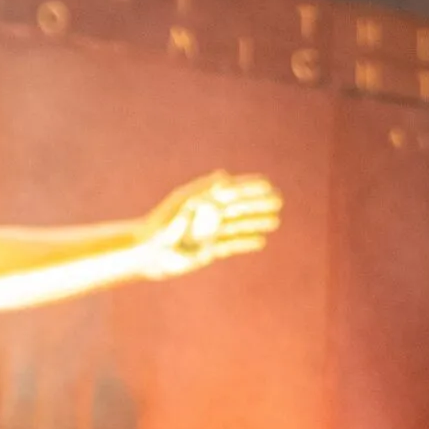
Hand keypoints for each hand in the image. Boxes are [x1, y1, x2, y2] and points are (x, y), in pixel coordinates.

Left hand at [142, 173, 281, 277]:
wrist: (150, 252)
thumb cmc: (163, 224)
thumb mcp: (183, 202)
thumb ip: (204, 188)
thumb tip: (226, 177)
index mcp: (204, 199)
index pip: (232, 191)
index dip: (251, 188)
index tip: (269, 185)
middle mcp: (209, 214)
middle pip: (239, 208)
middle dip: (259, 204)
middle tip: (279, 201)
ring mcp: (209, 232)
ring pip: (239, 226)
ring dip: (256, 222)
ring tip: (275, 221)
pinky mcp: (208, 250)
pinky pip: (232, 245)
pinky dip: (246, 243)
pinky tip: (261, 241)